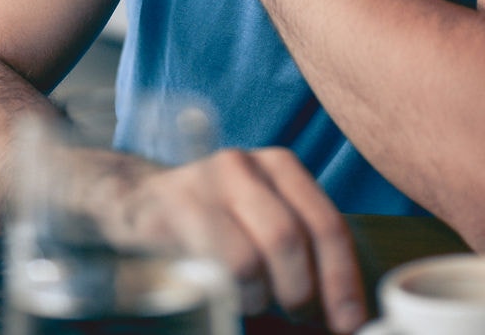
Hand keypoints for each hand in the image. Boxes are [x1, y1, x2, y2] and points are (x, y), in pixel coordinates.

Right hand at [104, 147, 366, 332]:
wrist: (135, 200)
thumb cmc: (213, 222)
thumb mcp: (262, 220)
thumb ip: (300, 249)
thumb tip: (344, 308)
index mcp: (280, 167)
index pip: (326, 224)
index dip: (342, 280)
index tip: (349, 323)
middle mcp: (244, 165)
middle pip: (290, 240)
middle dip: (300, 292)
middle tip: (297, 314)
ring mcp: (202, 184)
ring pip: (250, 258)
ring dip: (258, 297)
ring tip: (253, 301)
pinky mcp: (168, 211)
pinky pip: (206, 266)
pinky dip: (225, 294)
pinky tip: (224, 294)